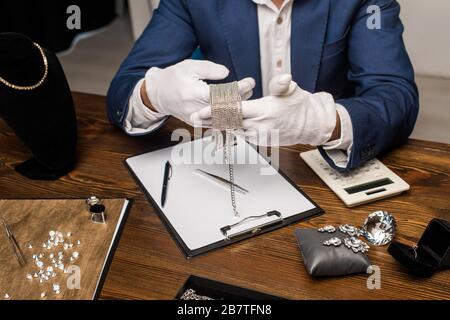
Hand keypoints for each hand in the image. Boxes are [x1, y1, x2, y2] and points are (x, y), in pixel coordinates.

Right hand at [143, 59, 253, 125]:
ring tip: (246, 96)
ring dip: (237, 108)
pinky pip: (217, 122)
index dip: (239, 89)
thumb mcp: (190, 66)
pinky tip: (237, 107)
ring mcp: (196, 119)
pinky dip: (229, 116)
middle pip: (225, 108)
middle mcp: (195, 110)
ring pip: (223, 118)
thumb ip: (209, 69)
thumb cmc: (173, 78)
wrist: (158, 94)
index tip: (249, 82)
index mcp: (193, 94)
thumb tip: (226, 72)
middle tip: (250, 88)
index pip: (222, 95)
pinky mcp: (198, 124)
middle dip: (241, 98)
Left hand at [192, 74, 337, 145]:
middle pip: (228, 123)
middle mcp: (260, 126)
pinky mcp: (260, 141)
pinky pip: (240, 136)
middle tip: (193, 118)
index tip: (201, 111)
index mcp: (265, 111)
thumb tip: (283, 78)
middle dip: (210, 120)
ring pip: (232, 131)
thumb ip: (283, 84)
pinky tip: (218, 128)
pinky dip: (228, 132)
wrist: (311, 125)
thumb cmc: (300, 106)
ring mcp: (259, 136)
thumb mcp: (293, 90)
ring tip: (201, 123)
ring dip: (217, 127)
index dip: (215, 110)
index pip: (234, 110)